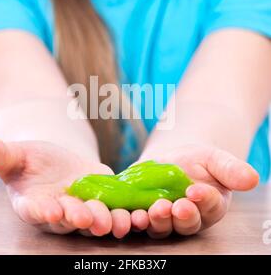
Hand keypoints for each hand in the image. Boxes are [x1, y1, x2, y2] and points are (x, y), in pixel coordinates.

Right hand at [0, 139, 130, 237]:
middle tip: (87, 218)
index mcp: (34, 204)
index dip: (42, 212)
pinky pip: (113, 208)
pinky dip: (123, 211)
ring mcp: (83, 208)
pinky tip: (135, 212)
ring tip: (117, 221)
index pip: (35, 211)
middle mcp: (59, 213)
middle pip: (68, 220)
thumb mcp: (17, 155)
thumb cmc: (31, 160)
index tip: (50, 211)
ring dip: (106, 221)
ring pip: (94, 220)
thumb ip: (3, 156)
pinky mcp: (102, 199)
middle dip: (78, 219)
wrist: (55, 161)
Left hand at [129, 145, 258, 237]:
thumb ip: (231, 169)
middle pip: (185, 223)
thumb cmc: (197, 161)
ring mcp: (164, 217)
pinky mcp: (143, 211)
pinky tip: (132, 213)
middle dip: (180, 216)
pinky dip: (135, 219)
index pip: (209, 207)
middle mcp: (186, 217)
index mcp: (209, 207)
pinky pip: (139, 220)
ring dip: (157, 221)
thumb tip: (252, 178)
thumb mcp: (215, 159)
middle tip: (175, 206)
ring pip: (161, 226)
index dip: (204, 200)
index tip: (196, 190)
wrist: (171, 158)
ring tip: (152, 211)